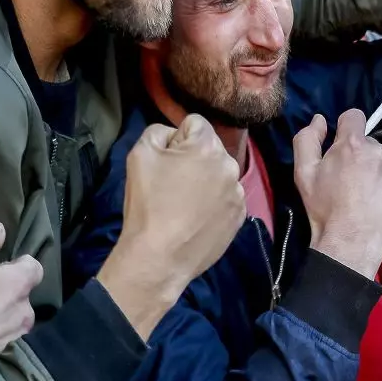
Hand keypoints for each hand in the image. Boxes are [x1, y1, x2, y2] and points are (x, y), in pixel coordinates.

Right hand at [99, 116, 245, 337]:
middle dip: (192, 159)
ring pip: (219, 174)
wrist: (161, 257)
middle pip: (209, 149)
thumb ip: (158, 132)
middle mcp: (231, 165)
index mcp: (208, 146)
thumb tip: (173, 135)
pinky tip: (195, 218)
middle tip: (171, 183)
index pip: (194, 123)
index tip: (165, 160)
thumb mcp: (140, 154)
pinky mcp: (241, 216)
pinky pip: (226, 198)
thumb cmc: (148, 204)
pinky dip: (213, 203)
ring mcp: (238, 192)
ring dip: (205, 181)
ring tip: (183, 204)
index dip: (176, 138)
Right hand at [293, 109, 381, 277]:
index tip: (341, 144)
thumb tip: (320, 119)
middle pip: (369, 145)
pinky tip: (379, 204)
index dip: (346, 128)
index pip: (354, 117)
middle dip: (360, 157)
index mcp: (352, 144)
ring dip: (376, 173)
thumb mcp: (303, 173)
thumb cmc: (325, 209)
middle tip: (350, 182)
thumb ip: (307, 139)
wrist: (352, 242)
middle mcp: (379, 151)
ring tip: (365, 197)